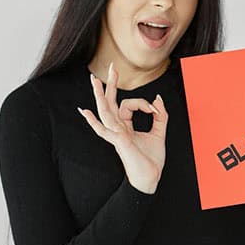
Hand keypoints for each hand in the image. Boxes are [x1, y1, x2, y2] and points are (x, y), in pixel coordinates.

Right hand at [78, 63, 168, 193]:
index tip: (155, 109)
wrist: (150, 178)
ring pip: (105, 111)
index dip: (144, 103)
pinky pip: (103, 130)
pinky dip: (94, 121)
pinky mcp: (118, 141)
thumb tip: (157, 98)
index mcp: (125, 126)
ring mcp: (116, 134)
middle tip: (111, 66)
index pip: (130, 104)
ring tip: (94, 80)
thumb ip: (160, 115)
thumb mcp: (160, 132)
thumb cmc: (152, 159)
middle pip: (110, 102)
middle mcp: (118, 128)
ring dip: (99, 95)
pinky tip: (85, 111)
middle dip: (111, 84)